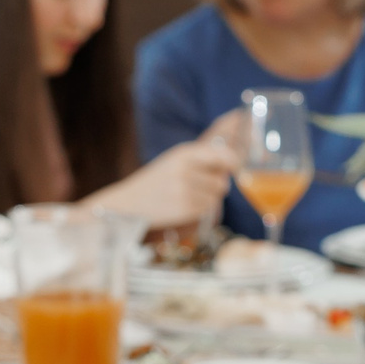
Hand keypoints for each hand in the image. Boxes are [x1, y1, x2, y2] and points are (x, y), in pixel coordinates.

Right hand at [86, 136, 237, 225]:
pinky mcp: (184, 209)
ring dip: (208, 199)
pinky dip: (201, 210)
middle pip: (222, 181)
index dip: (232, 163)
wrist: (130, 203)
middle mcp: (185, 169)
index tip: (233, 168)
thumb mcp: (176, 161)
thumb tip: (234, 164)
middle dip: (216, 186)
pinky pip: (207, 210)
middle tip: (199, 187)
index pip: (222, 156)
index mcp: (183, 153)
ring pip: (216, 197)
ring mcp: (184, 190)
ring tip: (188, 196)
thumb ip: (203, 158)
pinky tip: (184, 206)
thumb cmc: (157, 181)